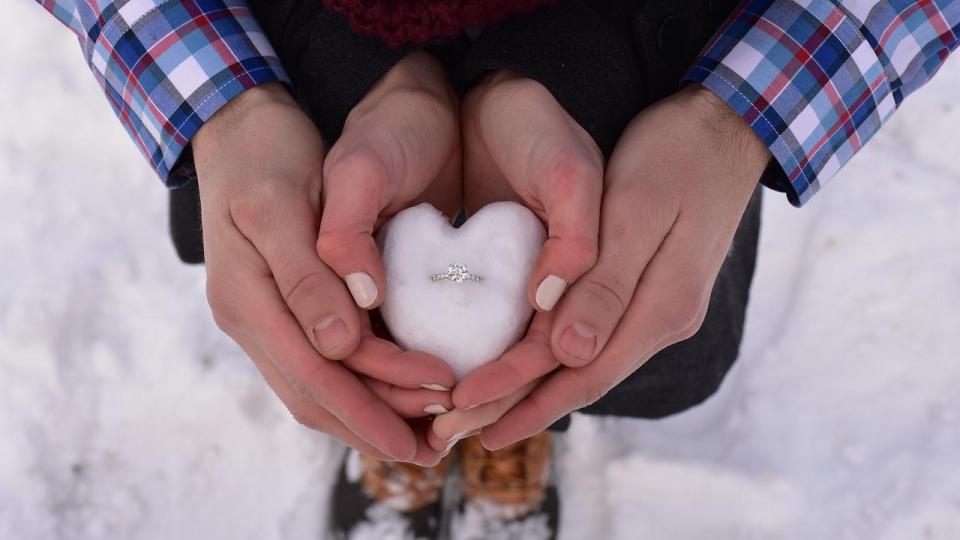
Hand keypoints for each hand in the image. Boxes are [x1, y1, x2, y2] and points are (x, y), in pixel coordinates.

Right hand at [193, 74, 453, 464]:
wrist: (242, 124)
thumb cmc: (264, 152)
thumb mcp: (280, 204)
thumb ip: (306, 276)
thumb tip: (339, 348)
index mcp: (246, 299)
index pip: (313, 373)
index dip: (370, 405)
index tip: (426, 423)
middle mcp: (252, 319)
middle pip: (315, 395)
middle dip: (374, 425)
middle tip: (434, 449)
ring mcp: (266, 316)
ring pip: (317, 387)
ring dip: (371, 412)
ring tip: (425, 432)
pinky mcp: (284, 307)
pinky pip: (321, 362)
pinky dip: (362, 384)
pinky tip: (398, 390)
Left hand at [454, 84, 769, 449]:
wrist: (727, 126)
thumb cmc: (678, 156)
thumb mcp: (639, 212)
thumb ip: (608, 285)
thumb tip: (570, 355)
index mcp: (660, 307)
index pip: (582, 373)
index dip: (521, 398)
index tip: (464, 414)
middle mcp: (660, 319)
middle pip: (580, 379)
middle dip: (516, 407)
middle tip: (454, 430)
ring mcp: (656, 306)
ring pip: (584, 362)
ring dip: (530, 388)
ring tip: (477, 411)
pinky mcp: (646, 289)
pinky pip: (592, 335)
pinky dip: (551, 356)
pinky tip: (521, 362)